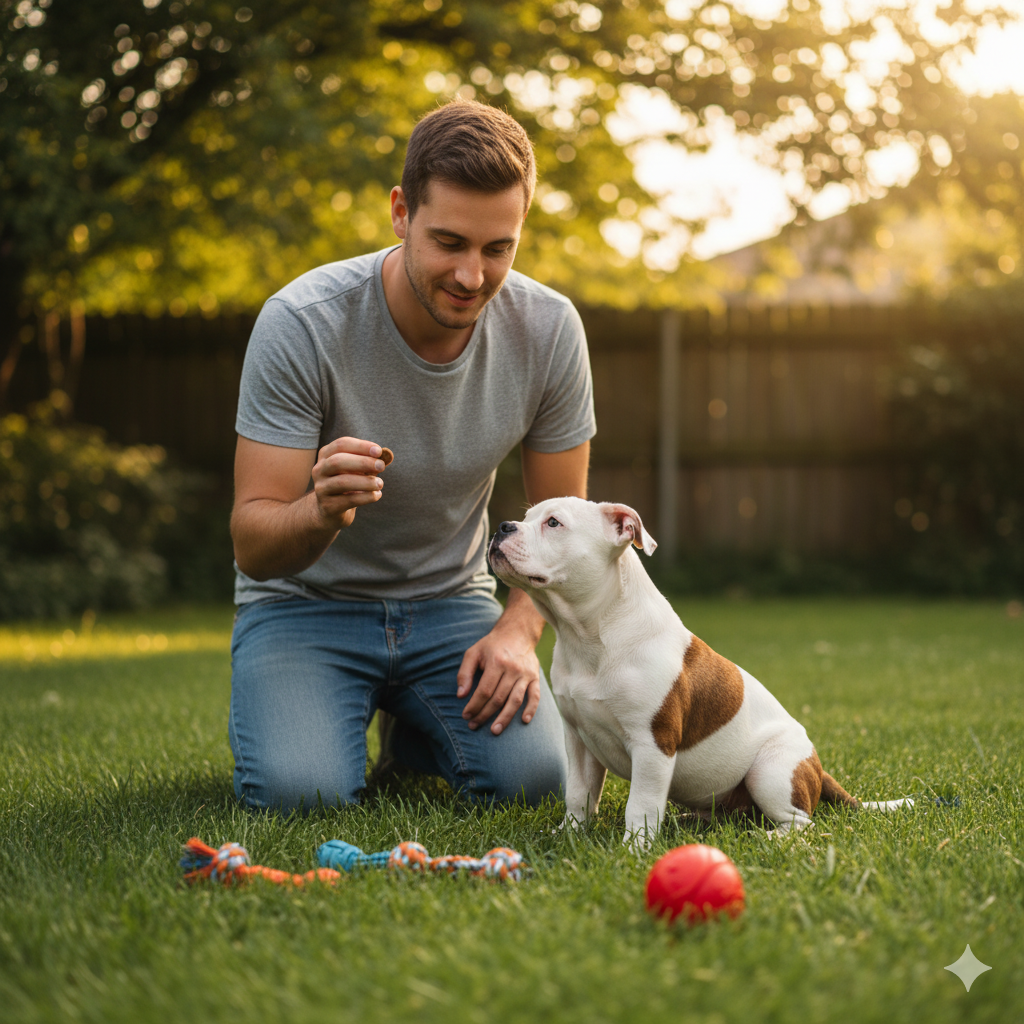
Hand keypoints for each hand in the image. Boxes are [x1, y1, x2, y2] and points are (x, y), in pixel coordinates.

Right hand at [311, 437, 388, 529]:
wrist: (331, 509)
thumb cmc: (348, 483)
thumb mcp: (356, 469)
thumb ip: (370, 461)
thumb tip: (386, 455)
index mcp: (325, 455)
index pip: (341, 445)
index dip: (361, 446)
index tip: (379, 451)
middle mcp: (319, 470)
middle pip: (338, 461)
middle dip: (362, 462)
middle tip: (381, 466)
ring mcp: (321, 488)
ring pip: (342, 482)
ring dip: (366, 482)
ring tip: (380, 484)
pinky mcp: (328, 506)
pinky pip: (349, 500)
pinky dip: (366, 497)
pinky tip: (377, 495)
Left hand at [456, 618, 541, 735]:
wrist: (517, 633)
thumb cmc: (491, 646)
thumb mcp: (473, 653)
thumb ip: (464, 673)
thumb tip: (460, 695)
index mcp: (496, 662)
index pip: (484, 690)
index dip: (474, 705)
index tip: (466, 716)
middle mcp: (512, 669)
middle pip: (498, 698)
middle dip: (484, 714)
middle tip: (474, 725)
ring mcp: (525, 674)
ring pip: (515, 700)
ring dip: (505, 718)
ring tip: (495, 730)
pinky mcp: (535, 677)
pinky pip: (535, 696)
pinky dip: (531, 709)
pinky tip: (524, 721)